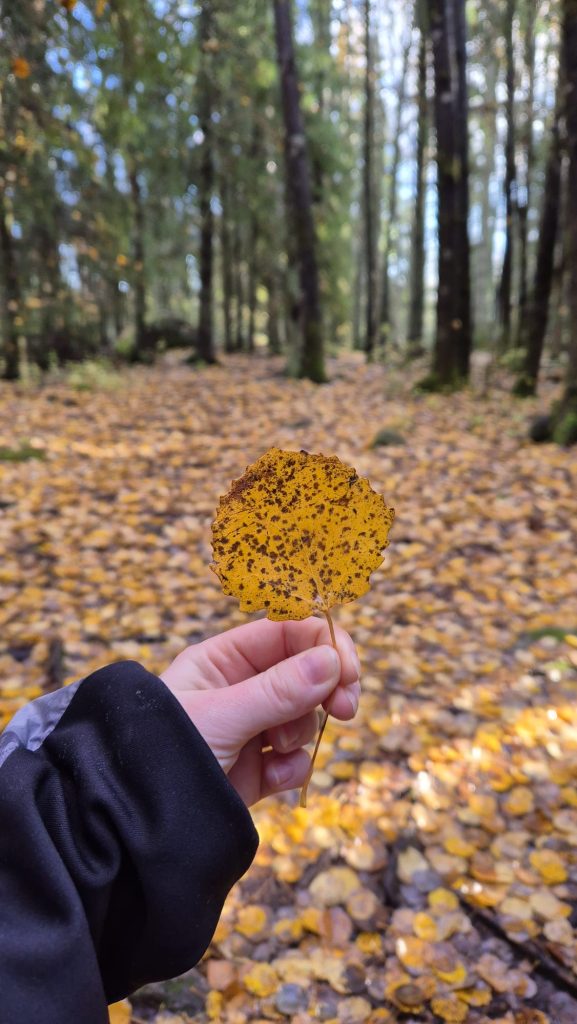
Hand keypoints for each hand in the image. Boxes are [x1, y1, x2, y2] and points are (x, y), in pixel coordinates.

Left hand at [161, 617, 360, 806]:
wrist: (137, 826)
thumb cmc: (163, 753)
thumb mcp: (221, 715)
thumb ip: (279, 690)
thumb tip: (331, 660)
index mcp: (222, 660)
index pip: (286, 632)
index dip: (322, 644)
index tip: (347, 671)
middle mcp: (239, 689)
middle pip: (305, 673)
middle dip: (326, 689)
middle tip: (346, 708)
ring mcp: (250, 729)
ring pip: (304, 717)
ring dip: (299, 733)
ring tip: (276, 749)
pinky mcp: (257, 769)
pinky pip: (295, 759)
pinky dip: (290, 768)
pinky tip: (269, 778)